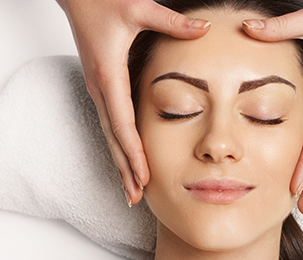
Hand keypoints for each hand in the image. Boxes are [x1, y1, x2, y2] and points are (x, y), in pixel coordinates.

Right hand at [56, 0, 209, 205]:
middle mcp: (101, 89)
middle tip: (136, 198)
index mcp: (110, 76)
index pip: (123, 125)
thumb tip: (204, 29)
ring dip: (120, 165)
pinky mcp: (102, 89)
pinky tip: (127, 163)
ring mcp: (99, 91)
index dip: (134, 153)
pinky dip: (119, 149)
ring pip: (110, 137)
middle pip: (114, 140)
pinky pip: (110, 126)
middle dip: (125, 170)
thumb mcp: (138, 7)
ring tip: (130, 192)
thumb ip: (170, 21)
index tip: (144, 177)